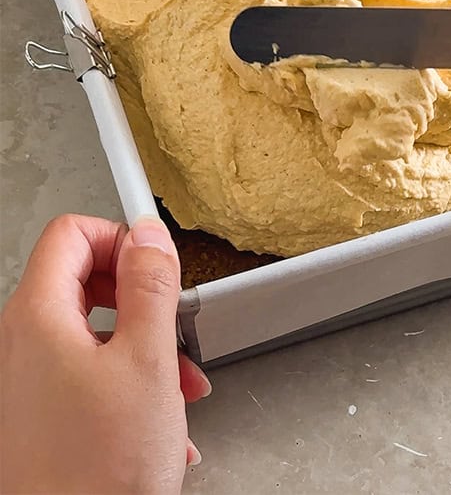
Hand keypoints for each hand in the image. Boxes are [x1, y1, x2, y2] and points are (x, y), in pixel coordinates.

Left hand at [0, 215, 211, 492]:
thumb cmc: (100, 466)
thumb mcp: (148, 361)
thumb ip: (151, 286)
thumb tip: (148, 234)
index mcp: (39, 319)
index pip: (72, 234)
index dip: (122, 239)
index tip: (159, 266)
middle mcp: (21, 345)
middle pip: (85, 282)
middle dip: (143, 302)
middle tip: (174, 330)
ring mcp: (28, 381)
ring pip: (95, 334)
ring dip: (146, 351)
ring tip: (178, 390)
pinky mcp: (41, 414)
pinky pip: (89, 375)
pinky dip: (130, 386)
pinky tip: (160, 422)